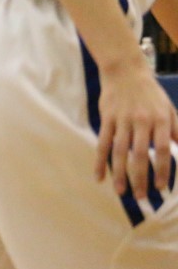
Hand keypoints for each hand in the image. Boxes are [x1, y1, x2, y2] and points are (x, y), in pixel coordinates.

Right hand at [95, 61, 177, 197]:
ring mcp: (122, 120)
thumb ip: (176, 130)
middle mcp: (141, 121)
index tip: (161, 187)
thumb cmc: (150, 93)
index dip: (162, 170)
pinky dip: (100, 161)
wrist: (125, 71)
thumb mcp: (169, 109)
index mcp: (160, 120)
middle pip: (139, 154)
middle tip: (141, 197)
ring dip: (119, 173)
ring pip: (120, 151)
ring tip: (121, 192)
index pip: (161, 150)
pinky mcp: (106, 119)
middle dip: (140, 178)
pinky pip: (103, 143)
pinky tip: (99, 176)